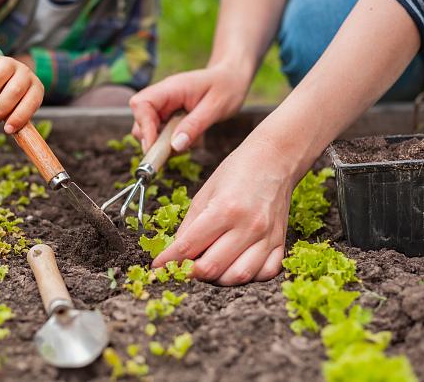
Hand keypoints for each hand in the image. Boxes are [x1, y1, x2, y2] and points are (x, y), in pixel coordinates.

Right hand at [0, 46, 43, 133]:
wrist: (3, 76)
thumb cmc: (12, 100)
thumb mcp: (18, 108)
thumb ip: (16, 119)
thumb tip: (14, 134)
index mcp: (36, 89)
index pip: (31, 103)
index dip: (19, 117)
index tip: (7, 129)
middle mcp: (26, 73)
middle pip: (14, 91)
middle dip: (1, 108)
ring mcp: (9, 63)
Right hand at [130, 63, 249, 151]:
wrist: (232, 78)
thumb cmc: (226, 87)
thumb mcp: (216, 107)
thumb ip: (195, 125)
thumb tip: (175, 146)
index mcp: (170, 88)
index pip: (141, 104)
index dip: (144, 127)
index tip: (154, 146)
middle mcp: (162, 97)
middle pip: (140, 121)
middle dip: (152, 140)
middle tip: (174, 151)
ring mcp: (164, 107)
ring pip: (148, 131)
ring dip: (164, 144)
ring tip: (189, 143)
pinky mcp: (169, 117)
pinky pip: (161, 134)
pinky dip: (172, 143)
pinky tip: (191, 140)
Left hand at [152, 139, 293, 284]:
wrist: (275, 159)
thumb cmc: (237, 171)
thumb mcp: (205, 192)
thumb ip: (189, 224)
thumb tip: (175, 251)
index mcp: (224, 209)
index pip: (189, 246)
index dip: (168, 261)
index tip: (157, 267)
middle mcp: (248, 226)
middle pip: (212, 267)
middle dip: (190, 273)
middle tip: (180, 269)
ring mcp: (268, 236)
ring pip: (239, 277)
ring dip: (218, 279)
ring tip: (207, 269)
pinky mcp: (281, 242)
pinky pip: (266, 273)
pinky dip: (247, 277)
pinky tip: (235, 267)